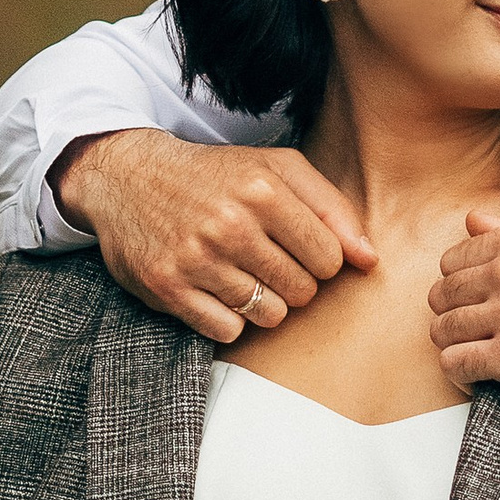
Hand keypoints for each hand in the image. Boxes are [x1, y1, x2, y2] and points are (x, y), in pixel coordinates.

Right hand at [52, 130, 375, 342]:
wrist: (130, 178)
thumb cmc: (217, 176)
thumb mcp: (278, 169)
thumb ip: (332, 209)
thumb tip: (370, 260)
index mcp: (263, 189)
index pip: (331, 258)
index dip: (320, 259)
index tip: (298, 247)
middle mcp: (229, 224)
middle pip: (303, 291)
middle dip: (293, 281)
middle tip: (265, 260)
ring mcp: (196, 258)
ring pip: (269, 315)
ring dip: (263, 302)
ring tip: (241, 274)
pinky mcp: (168, 287)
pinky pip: (228, 330)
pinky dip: (228, 318)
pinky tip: (215, 289)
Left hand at [427, 206, 499, 415]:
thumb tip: (472, 220)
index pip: (454, 258)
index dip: (460, 282)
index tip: (475, 300)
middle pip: (443, 293)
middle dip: (453, 313)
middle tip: (475, 329)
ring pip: (442, 328)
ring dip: (454, 343)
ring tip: (477, 352)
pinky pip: (455, 363)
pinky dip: (460, 373)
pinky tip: (478, 375)